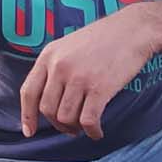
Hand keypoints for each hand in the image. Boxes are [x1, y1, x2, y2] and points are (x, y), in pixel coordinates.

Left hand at [19, 9, 153, 139]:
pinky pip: (88, 120)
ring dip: (75, 128)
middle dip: (58, 124)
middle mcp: (60, 67)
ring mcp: (79, 78)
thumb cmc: (106, 37)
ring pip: (66, 118)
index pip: (29, 92)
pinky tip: (97, 132)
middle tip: (70, 127)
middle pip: (48, 109)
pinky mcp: (99, 88)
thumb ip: (56, 67)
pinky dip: (92, 132)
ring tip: (85, 126)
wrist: (134, 29)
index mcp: (49, 55)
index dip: (27, 116)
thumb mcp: (69, 45)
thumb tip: (50, 99)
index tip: (30, 132)